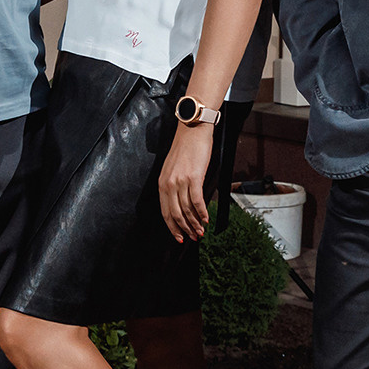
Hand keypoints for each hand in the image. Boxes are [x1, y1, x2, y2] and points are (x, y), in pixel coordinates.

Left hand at [159, 120, 216, 241]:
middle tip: (193, 238)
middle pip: (175, 214)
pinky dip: (202, 213)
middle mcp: (169, 184)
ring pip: (186, 210)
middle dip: (185, 229)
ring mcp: (180, 181)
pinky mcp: (193, 177)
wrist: (193, 130)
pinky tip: (206, 219)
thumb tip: (183, 204)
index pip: (165, 212)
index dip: (172, 227)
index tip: (179, 237)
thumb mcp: (173, 169)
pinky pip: (197, 201)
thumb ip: (174, 186)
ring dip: (195, 224)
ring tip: (201, 231)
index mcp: (162, 183)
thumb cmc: (186, 148)